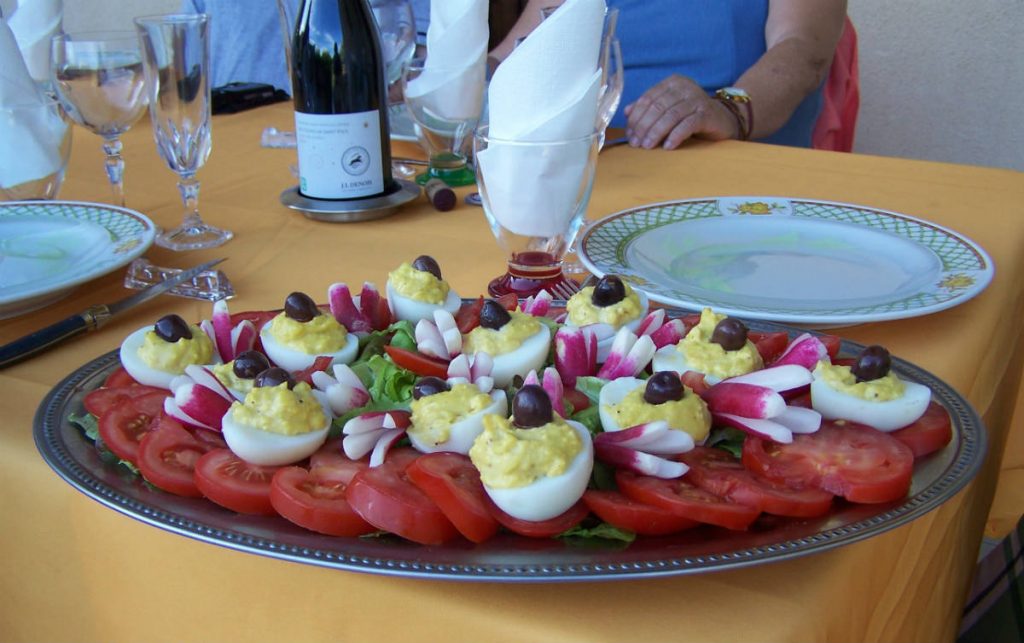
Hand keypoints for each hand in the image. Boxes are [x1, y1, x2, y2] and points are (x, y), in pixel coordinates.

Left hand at [624, 75, 739, 148]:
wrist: (723, 120)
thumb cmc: (690, 116)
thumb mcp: (668, 110)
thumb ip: (649, 108)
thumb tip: (627, 112)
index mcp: (672, 83)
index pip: (648, 98)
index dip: (636, 117)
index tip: (629, 134)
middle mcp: (685, 87)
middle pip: (658, 106)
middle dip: (644, 126)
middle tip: (636, 143)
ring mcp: (697, 99)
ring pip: (671, 115)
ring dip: (656, 132)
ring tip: (648, 147)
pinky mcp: (707, 113)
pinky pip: (688, 124)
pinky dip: (676, 135)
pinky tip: (668, 147)